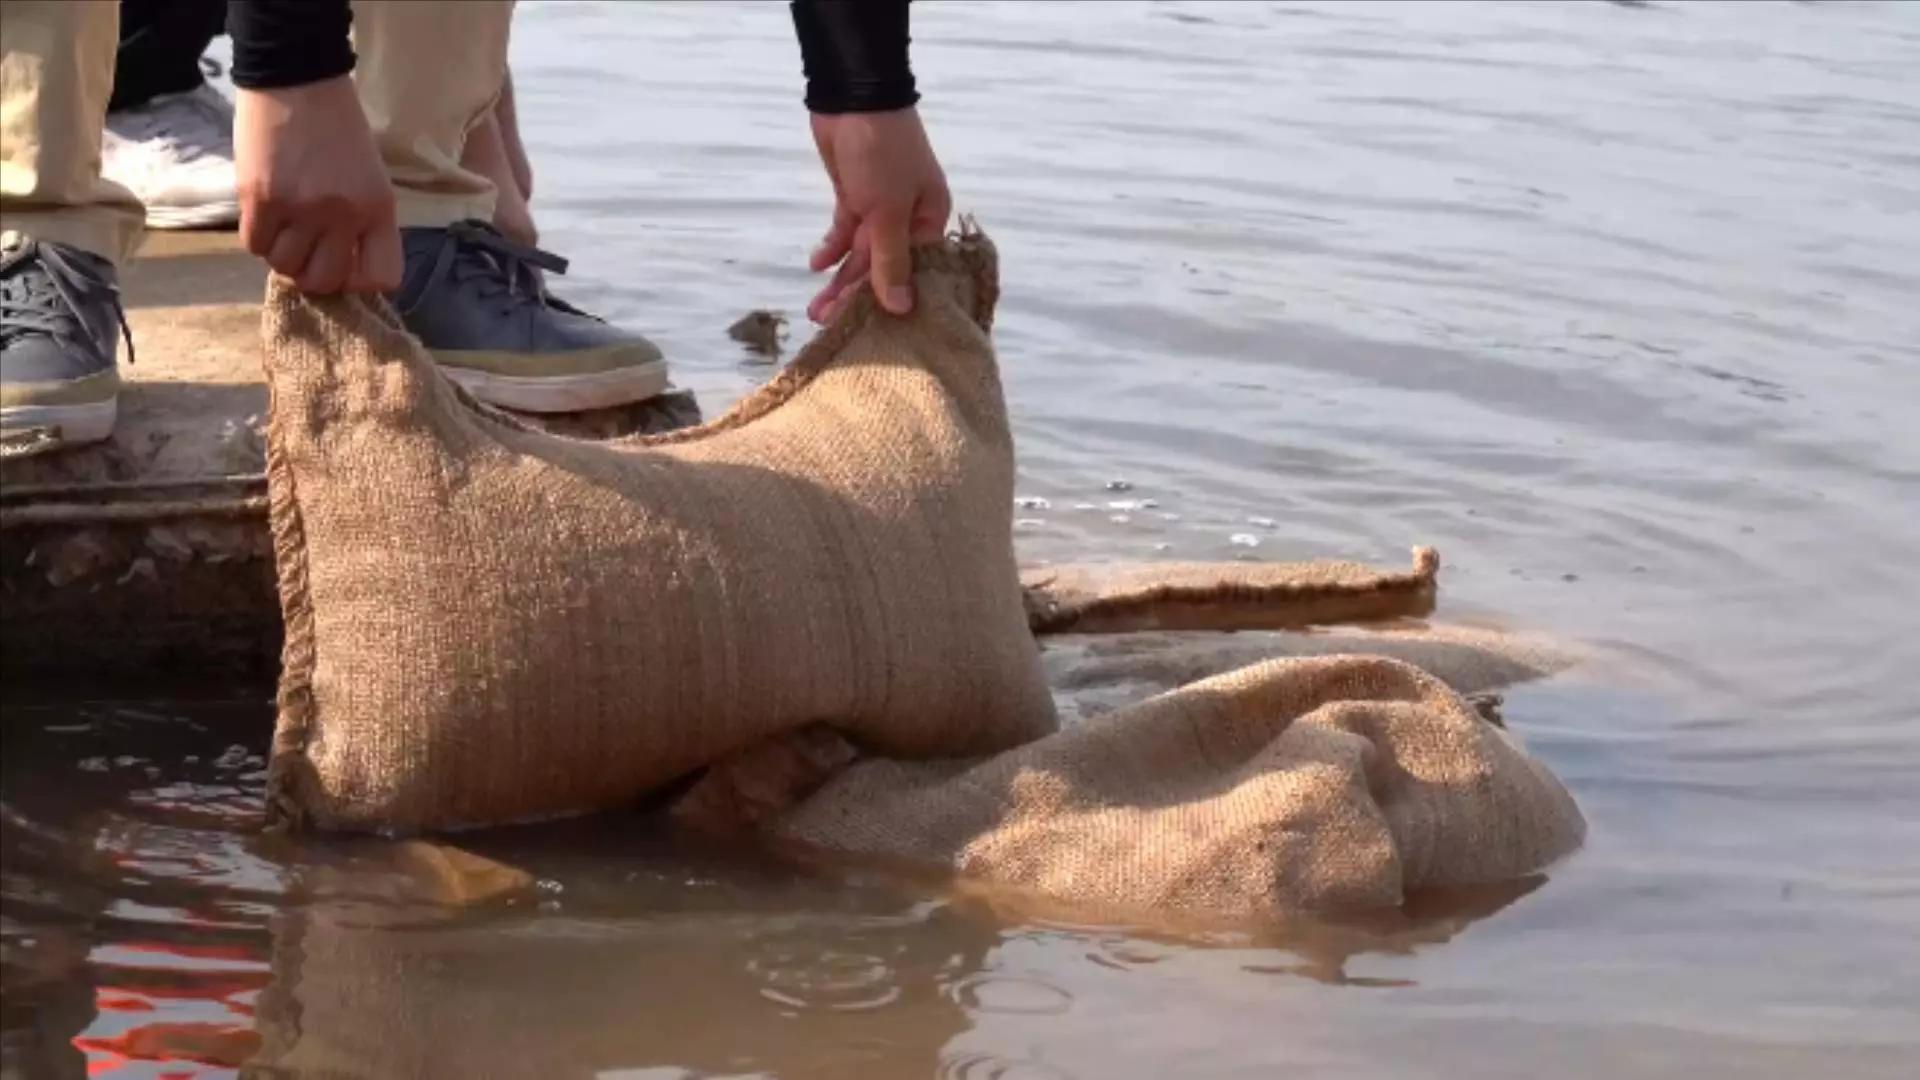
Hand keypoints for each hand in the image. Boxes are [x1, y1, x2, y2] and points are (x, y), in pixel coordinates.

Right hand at [235, 76, 401, 294]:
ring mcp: (301, 210)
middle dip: (313, 273)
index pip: (381, 278)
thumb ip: (363, 222)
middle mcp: (344, 215)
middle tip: (306, 251)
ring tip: (284, 229)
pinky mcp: (261, 199)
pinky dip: (258, 239)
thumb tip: (344, 265)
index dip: (358, 280)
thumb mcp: (370, 177)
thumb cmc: (338, 127)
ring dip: (282, 254)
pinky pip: (255, 246)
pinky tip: (264, 217)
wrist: (297, 80)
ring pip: (286, 267)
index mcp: (379, 209)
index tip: (344, 263)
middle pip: (325, 281)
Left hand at [807, 107, 950, 322]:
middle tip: (827, 322)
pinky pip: (845, 231)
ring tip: (815, 308)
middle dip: (855, 294)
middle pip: (883, 267)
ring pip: (860, 253)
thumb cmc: (883, 153)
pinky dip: (832, 247)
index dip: (893, 301)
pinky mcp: (855, 197)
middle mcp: (909, 219)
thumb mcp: (887, 211)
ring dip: (839, 278)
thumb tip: (902, 307)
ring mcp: (880, 208)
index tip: (871, 331)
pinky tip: (816, 265)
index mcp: (930, 220)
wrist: (854, 96)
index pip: (915, 272)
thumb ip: (890, 260)